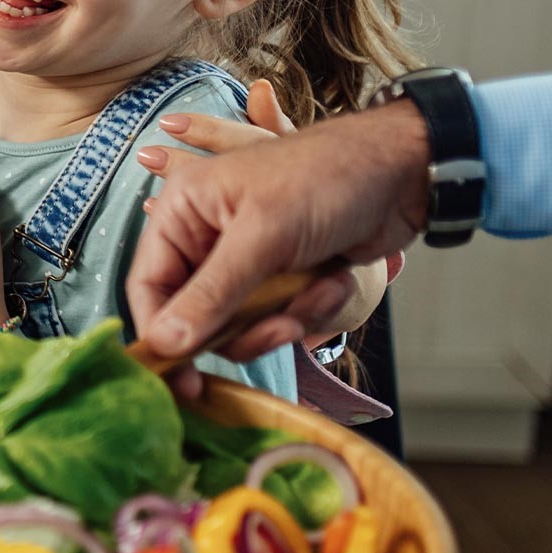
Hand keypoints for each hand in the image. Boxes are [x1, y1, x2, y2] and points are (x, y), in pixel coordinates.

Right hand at [128, 101, 429, 369]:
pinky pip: (278, 316)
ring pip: (241, 323)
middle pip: (196, 314)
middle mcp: (206, 236)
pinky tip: (334, 279)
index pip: (149, 286)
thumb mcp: (262, 236)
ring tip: (316, 291)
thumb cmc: (323, 181)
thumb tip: (165, 345)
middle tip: (280, 329)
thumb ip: (210, 294)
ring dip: (283, 316)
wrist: (402, 172)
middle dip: (243, 327)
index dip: (163, 334)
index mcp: (183, 212)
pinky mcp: (282, 275)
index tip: (183, 380)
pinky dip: (309, 305)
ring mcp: (246, 258)